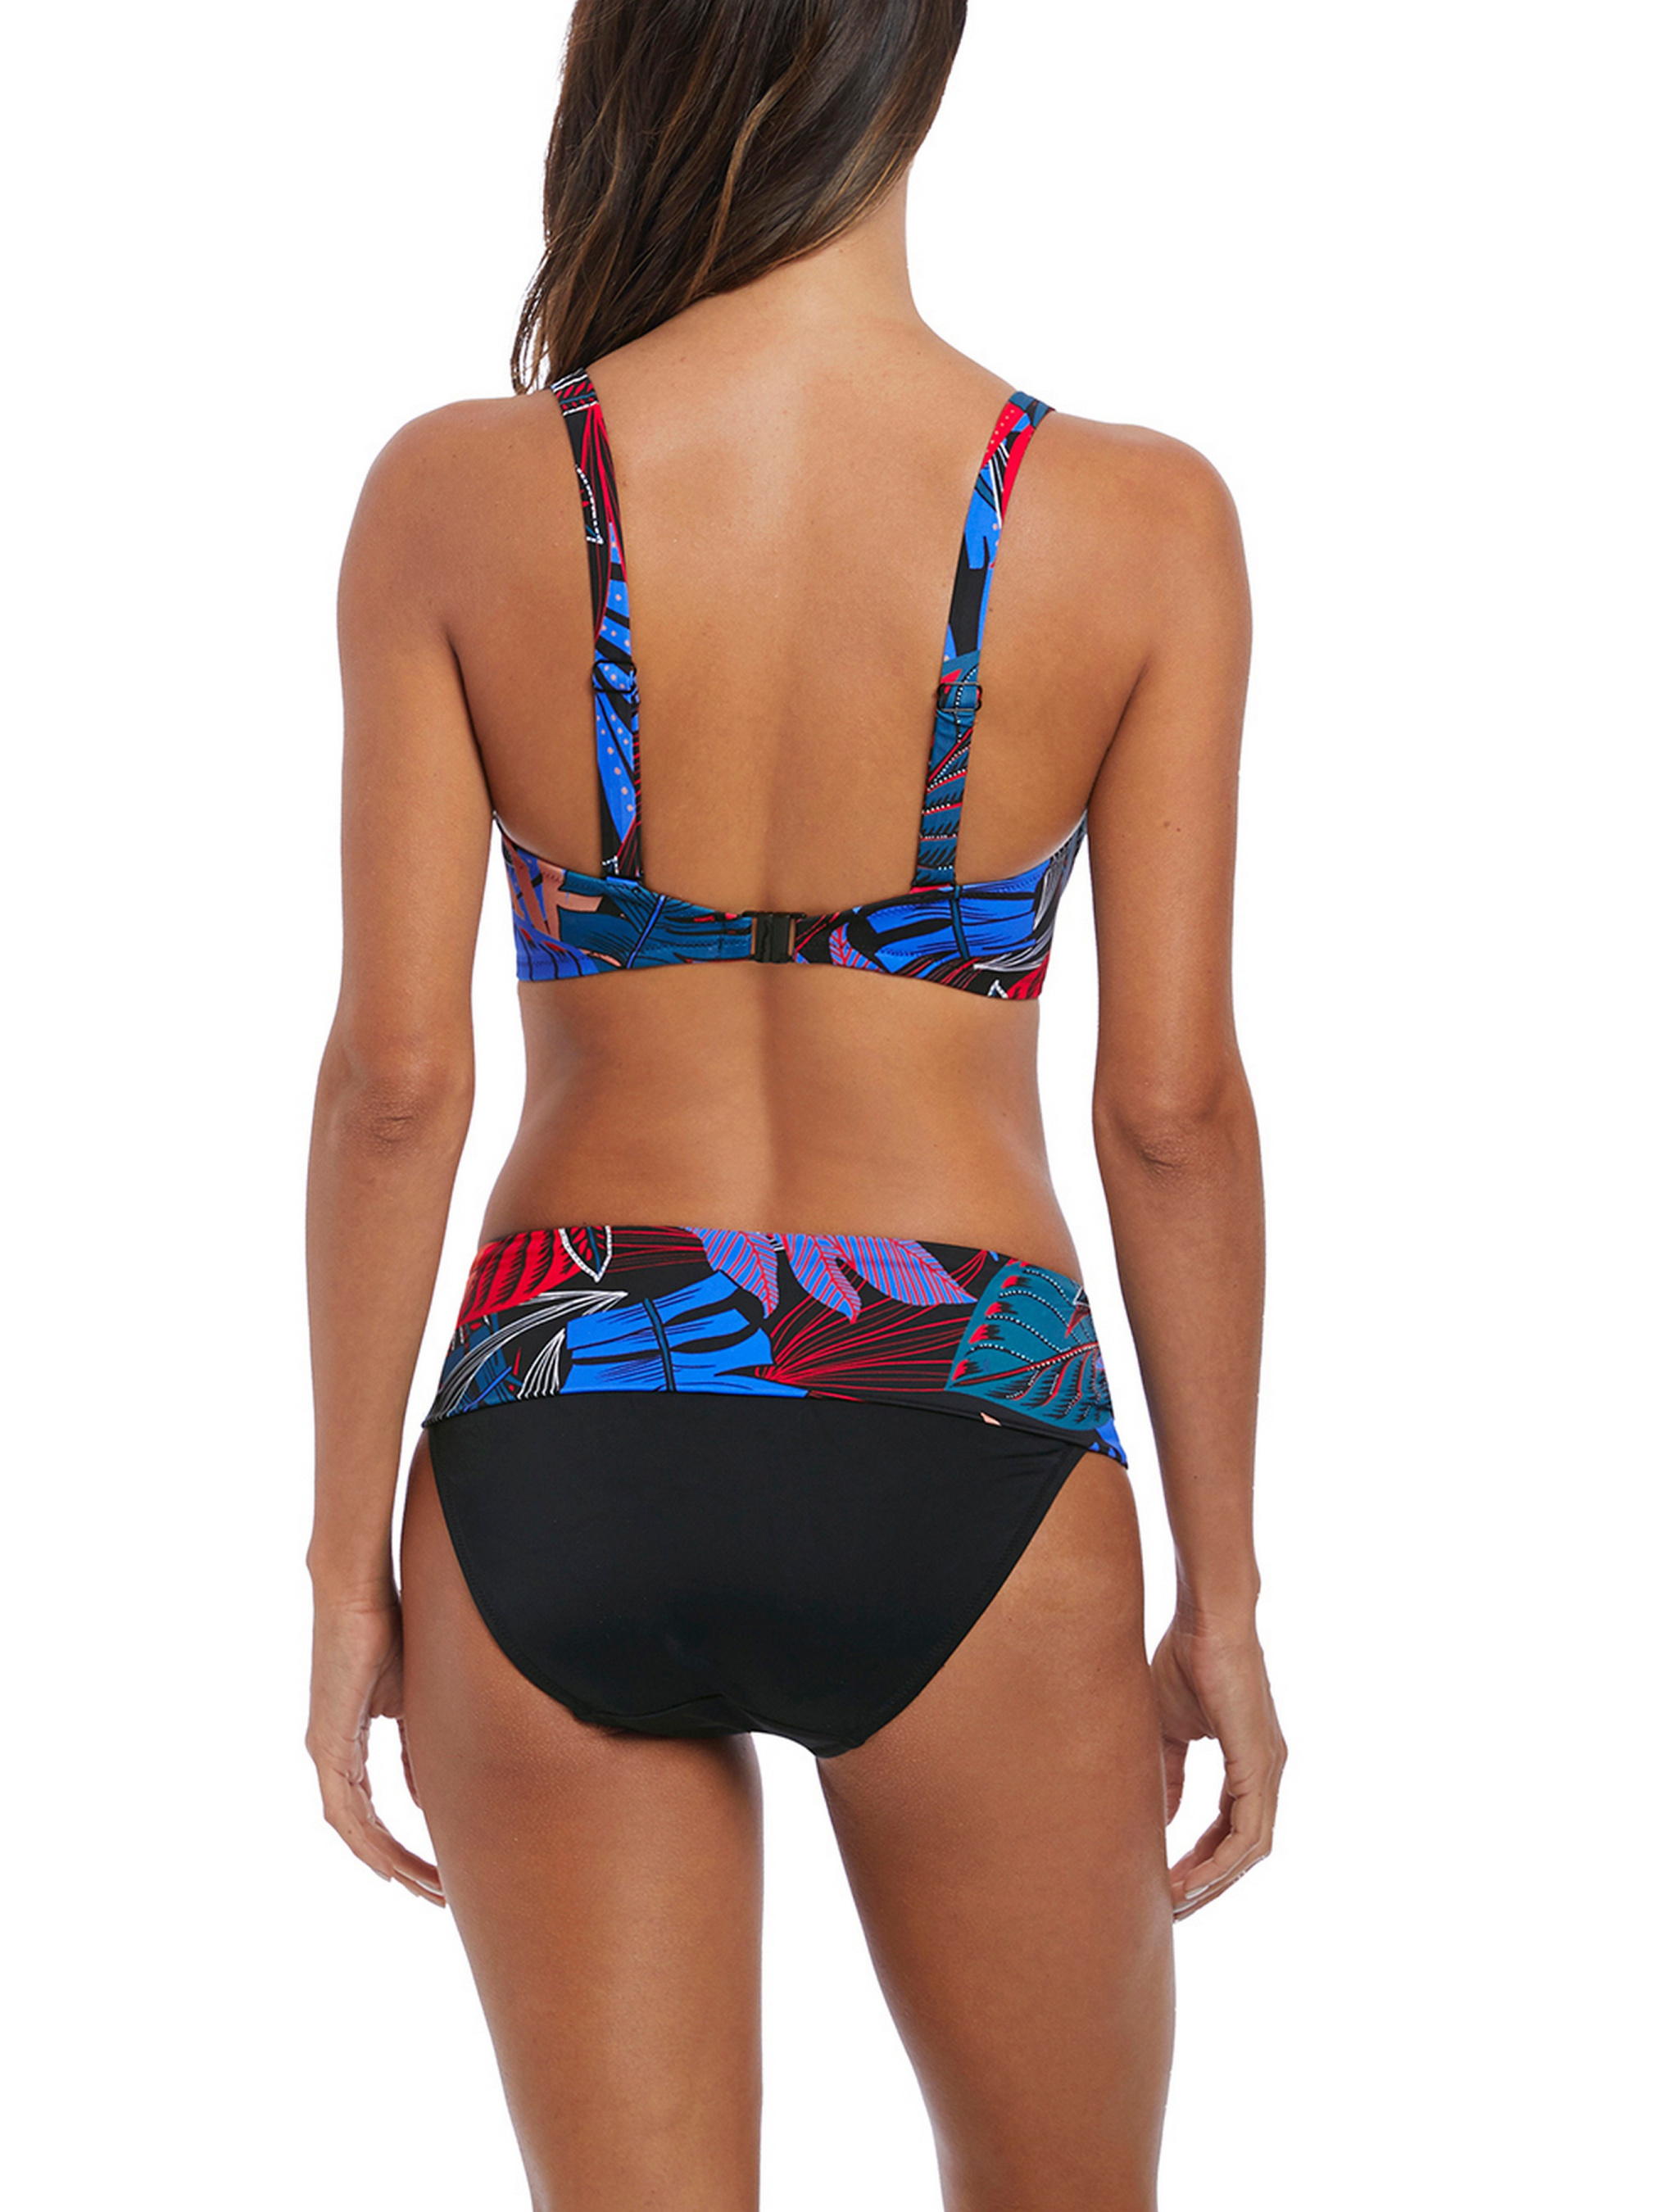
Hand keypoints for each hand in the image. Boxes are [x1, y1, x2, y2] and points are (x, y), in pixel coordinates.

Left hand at [306, 1590, 444, 1905]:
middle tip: (437, 1895)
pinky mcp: (327, 1743)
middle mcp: (331, 1754)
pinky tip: (388, 1866)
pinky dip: (367, 1842)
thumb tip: (430, 1795)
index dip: (400, 1844)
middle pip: (363, 1831)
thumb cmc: (390, 1627)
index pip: (372, 1810)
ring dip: (390, 1862)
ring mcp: (325, 1751)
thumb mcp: (413, 1699)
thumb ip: (419, 1747)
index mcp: (348, 1742)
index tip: (433, 1870)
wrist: (358, 1590)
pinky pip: (345, 1810)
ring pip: (354, 1829)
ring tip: (427, 1888)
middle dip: (402, 1867)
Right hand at [1152, 1616, 1284, 1919]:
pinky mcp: (1260, 1763)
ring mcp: (1269, 1769)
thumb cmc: (1187, 1658)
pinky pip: (1248, 1832)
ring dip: (1213, 1883)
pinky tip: (1192, 1880)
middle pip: (1245, 1851)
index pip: (1231, 1829)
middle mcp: (1267, 1772)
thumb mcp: (1170, 1728)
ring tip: (1173, 1903)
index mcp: (1249, 1763)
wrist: (1206, 1618)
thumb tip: (1162, 1818)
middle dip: (1208, 1885)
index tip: (1167, 1882)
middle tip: (1170, 1910)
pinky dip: (1221, 1862)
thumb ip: (1169, 1773)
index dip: (1201, 1860)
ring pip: (1250, 1850)